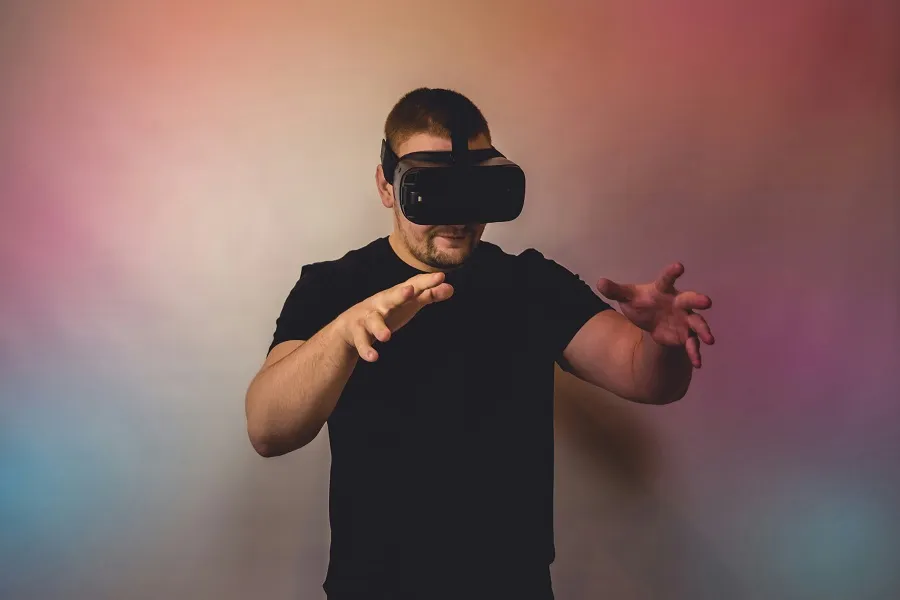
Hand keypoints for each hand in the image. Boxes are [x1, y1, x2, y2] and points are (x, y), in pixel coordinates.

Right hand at [338, 272, 453, 361]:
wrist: (349, 326)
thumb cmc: (385, 312)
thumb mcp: (407, 304)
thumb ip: (427, 296)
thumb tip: (450, 288)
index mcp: (395, 295)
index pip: (412, 286)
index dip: (426, 282)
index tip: (441, 276)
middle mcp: (381, 304)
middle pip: (390, 297)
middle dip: (400, 294)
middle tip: (410, 291)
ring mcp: (368, 318)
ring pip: (373, 321)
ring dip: (379, 328)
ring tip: (386, 337)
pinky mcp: (356, 333)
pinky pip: (361, 342)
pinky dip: (366, 350)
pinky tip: (374, 357)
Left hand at [596, 262, 713, 367]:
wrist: (650, 320)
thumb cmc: (642, 302)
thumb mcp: (627, 296)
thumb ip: (615, 291)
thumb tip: (600, 283)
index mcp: (664, 289)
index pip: (667, 279)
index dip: (672, 273)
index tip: (679, 266)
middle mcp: (678, 302)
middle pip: (690, 299)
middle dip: (698, 300)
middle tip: (706, 301)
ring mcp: (685, 319)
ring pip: (697, 323)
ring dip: (704, 330)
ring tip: (709, 339)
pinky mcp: (685, 335)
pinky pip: (692, 343)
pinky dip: (695, 353)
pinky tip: (698, 363)